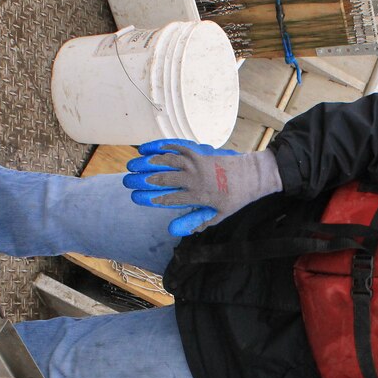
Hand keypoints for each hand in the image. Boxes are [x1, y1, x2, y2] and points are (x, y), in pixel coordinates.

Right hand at [122, 139, 282, 235]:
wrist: (251, 175)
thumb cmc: (234, 198)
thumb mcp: (218, 216)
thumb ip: (196, 222)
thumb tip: (176, 230)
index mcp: (198, 196)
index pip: (169, 198)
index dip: (151, 198)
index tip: (136, 198)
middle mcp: (195, 178)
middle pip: (163, 178)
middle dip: (143, 180)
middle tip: (127, 181)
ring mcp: (196, 162)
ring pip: (167, 161)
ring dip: (147, 162)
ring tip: (132, 165)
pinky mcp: (198, 152)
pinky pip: (177, 147)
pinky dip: (161, 147)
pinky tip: (147, 148)